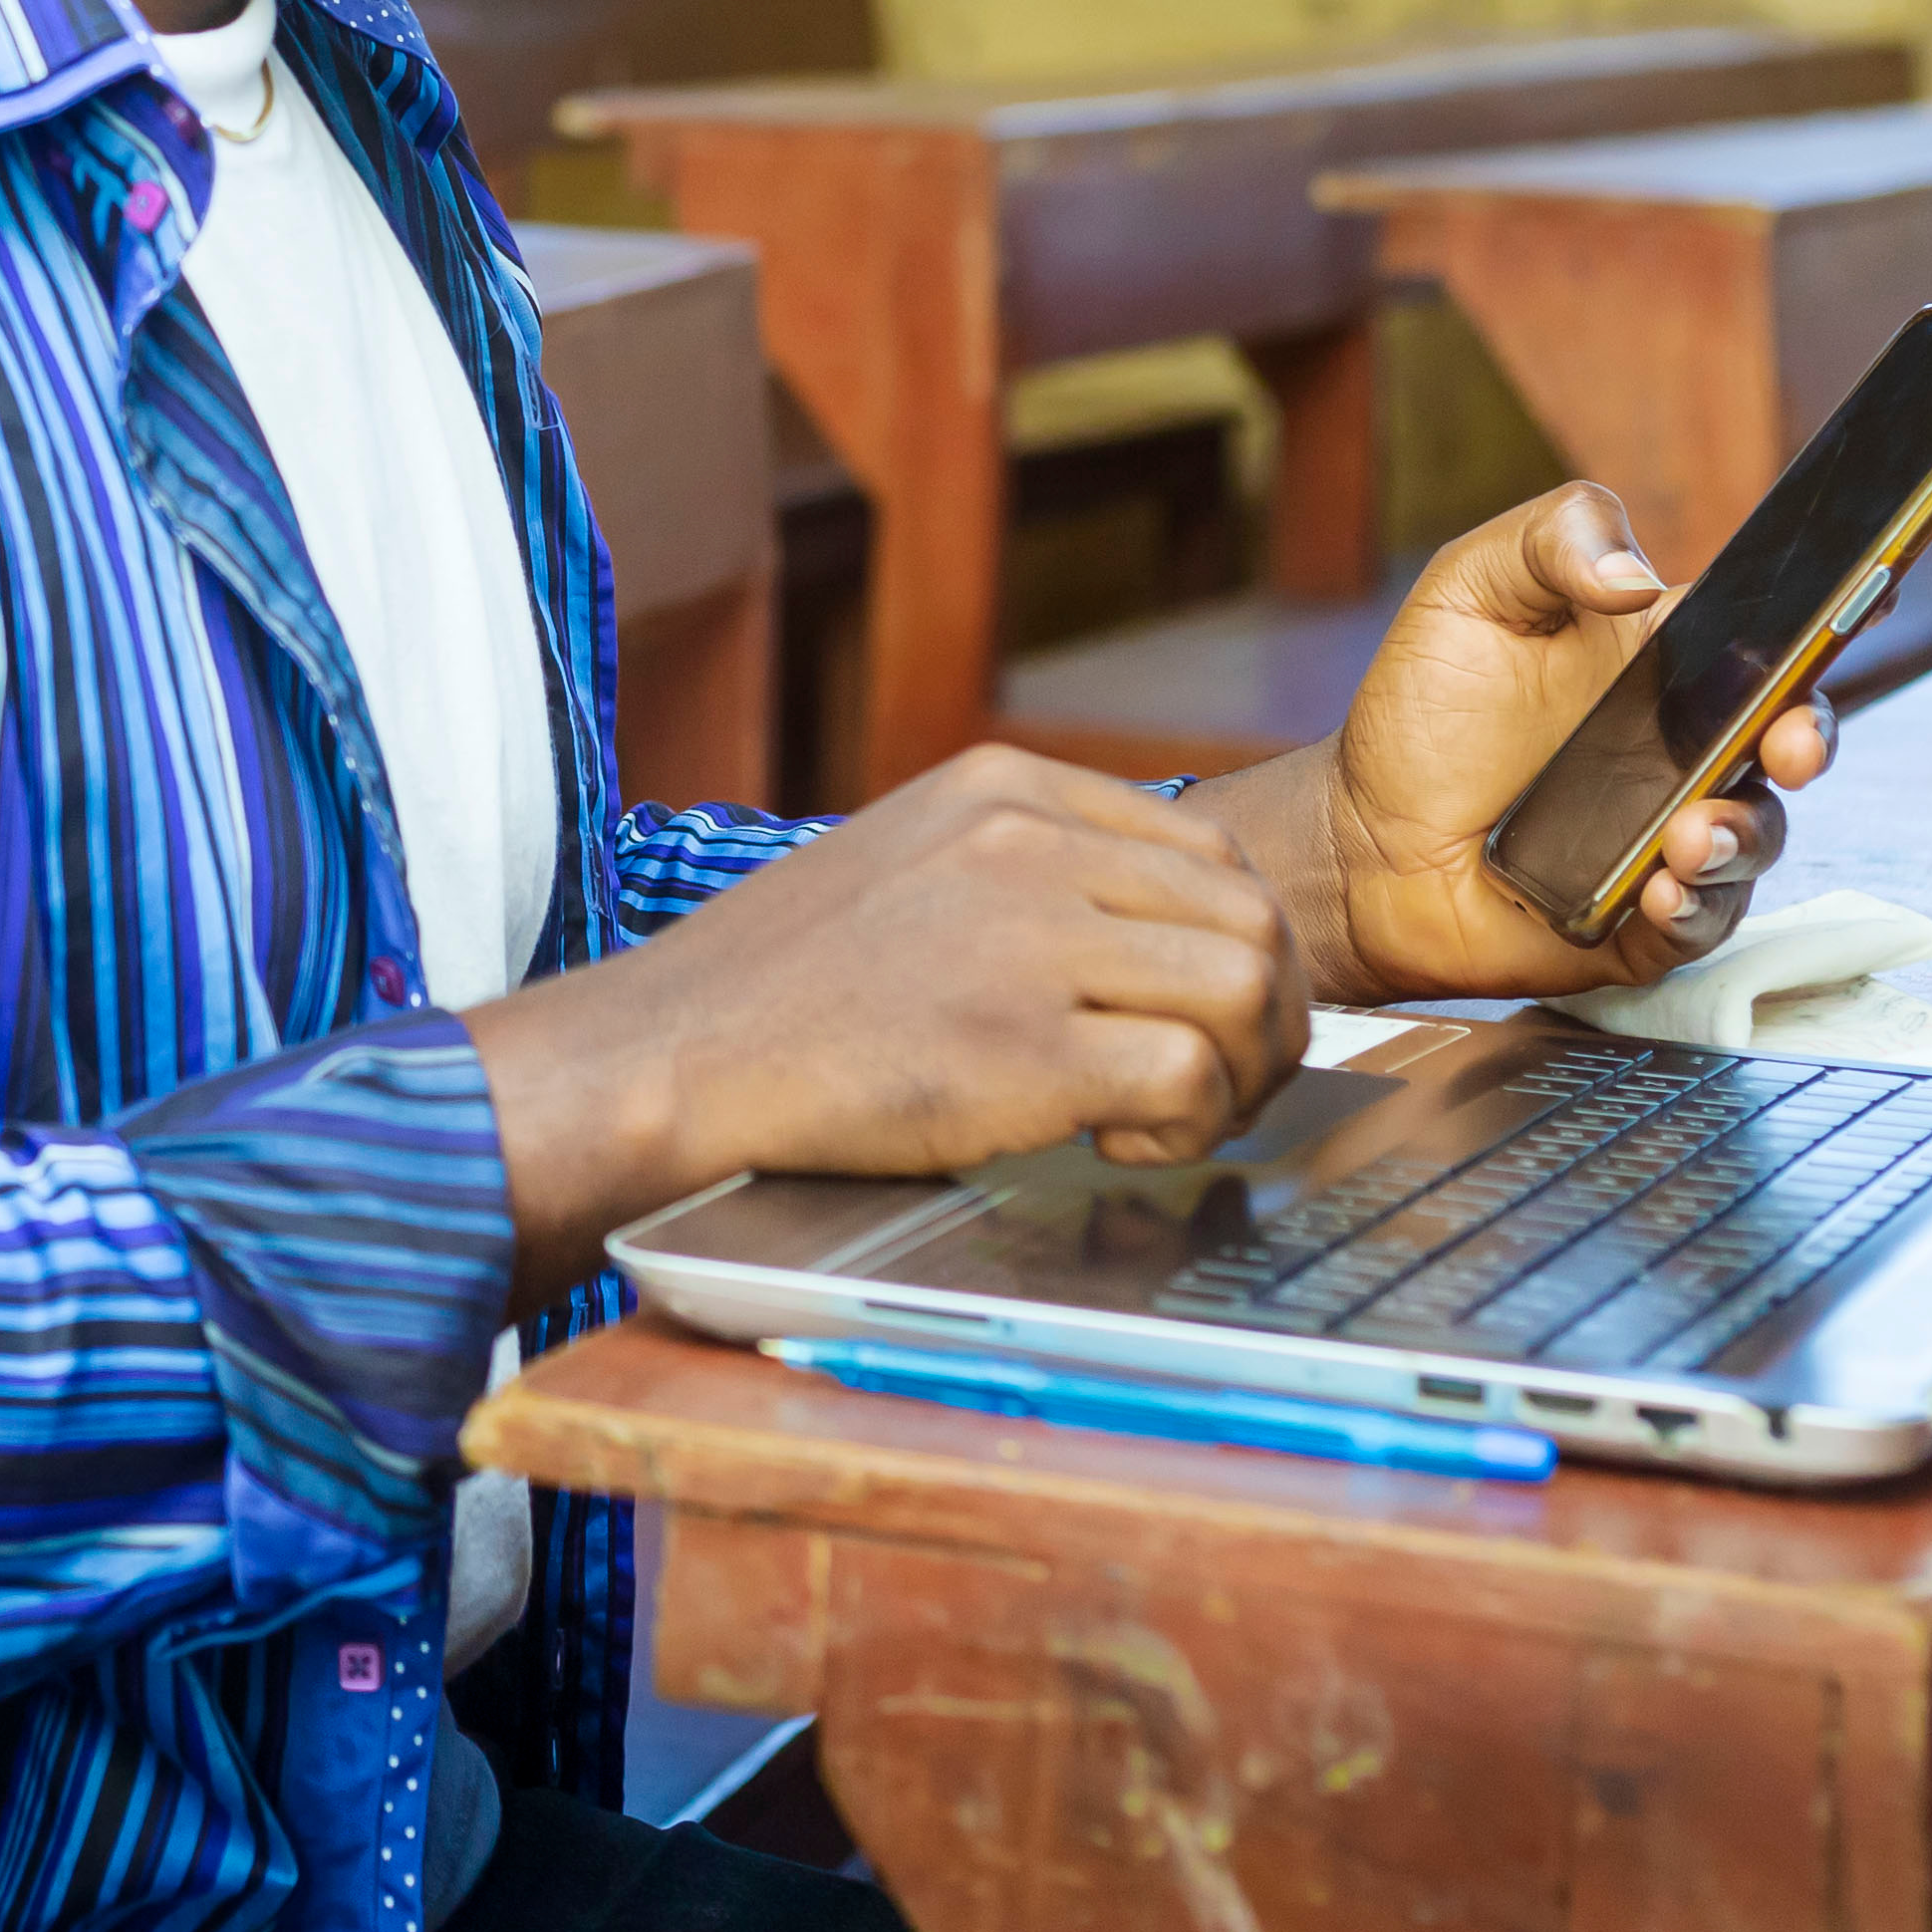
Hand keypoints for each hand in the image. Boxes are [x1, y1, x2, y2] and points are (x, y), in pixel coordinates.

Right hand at [467, 747, 1308, 1291]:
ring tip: (1159, 1117)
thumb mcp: (906, 862)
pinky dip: (1182, 1128)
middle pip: (1252, 913)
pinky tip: (1112, 1145)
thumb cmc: (780, 988)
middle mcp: (1025, 842)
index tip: (1204, 1014)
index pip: (1210, 844)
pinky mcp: (1021, 1048)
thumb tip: (1156, 932)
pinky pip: (1188, 1077)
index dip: (1234, 942)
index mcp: (1001, 786)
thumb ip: (1023, 870)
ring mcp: (1025, 940)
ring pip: (1245, 987)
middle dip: (1264, 1016)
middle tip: (1216, 1084)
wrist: (667, 1055)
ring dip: (1234, 1074)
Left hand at [1185, 483, 1842, 1006]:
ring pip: (1754, 840)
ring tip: (1687, 836)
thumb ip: (1554, 540)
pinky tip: (1659, 893)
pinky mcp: (1643, 921)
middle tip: (1784, 746)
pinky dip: (1692, 910)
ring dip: (1738, 838)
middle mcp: (1691, 750)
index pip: (1776, 637)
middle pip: (1790, 742)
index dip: (1835, 616)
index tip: (1868, 598)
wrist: (1361, 830)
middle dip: (1807, 741)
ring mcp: (1675, 837)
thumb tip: (1638, 578)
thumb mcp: (1473, 589)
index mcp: (1673, 663)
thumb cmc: (1426, 702)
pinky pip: (1699, 923)